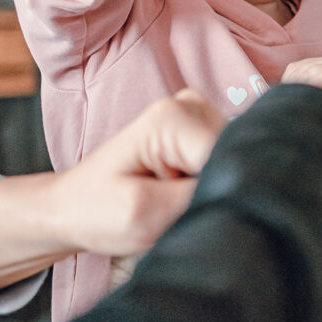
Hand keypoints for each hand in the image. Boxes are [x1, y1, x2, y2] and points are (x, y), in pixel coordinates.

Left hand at [50, 90, 225, 256]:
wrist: (73, 206)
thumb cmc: (97, 211)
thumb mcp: (144, 216)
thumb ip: (197, 199)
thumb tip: (247, 191)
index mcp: (172, 118)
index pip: (228, 159)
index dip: (219, 196)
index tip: (185, 214)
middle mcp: (192, 105)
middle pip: (234, 156)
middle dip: (215, 191)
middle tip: (174, 209)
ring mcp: (200, 114)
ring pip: (235, 160)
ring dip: (212, 188)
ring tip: (175, 200)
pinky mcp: (204, 129)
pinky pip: (227, 161)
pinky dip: (211, 184)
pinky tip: (184, 192)